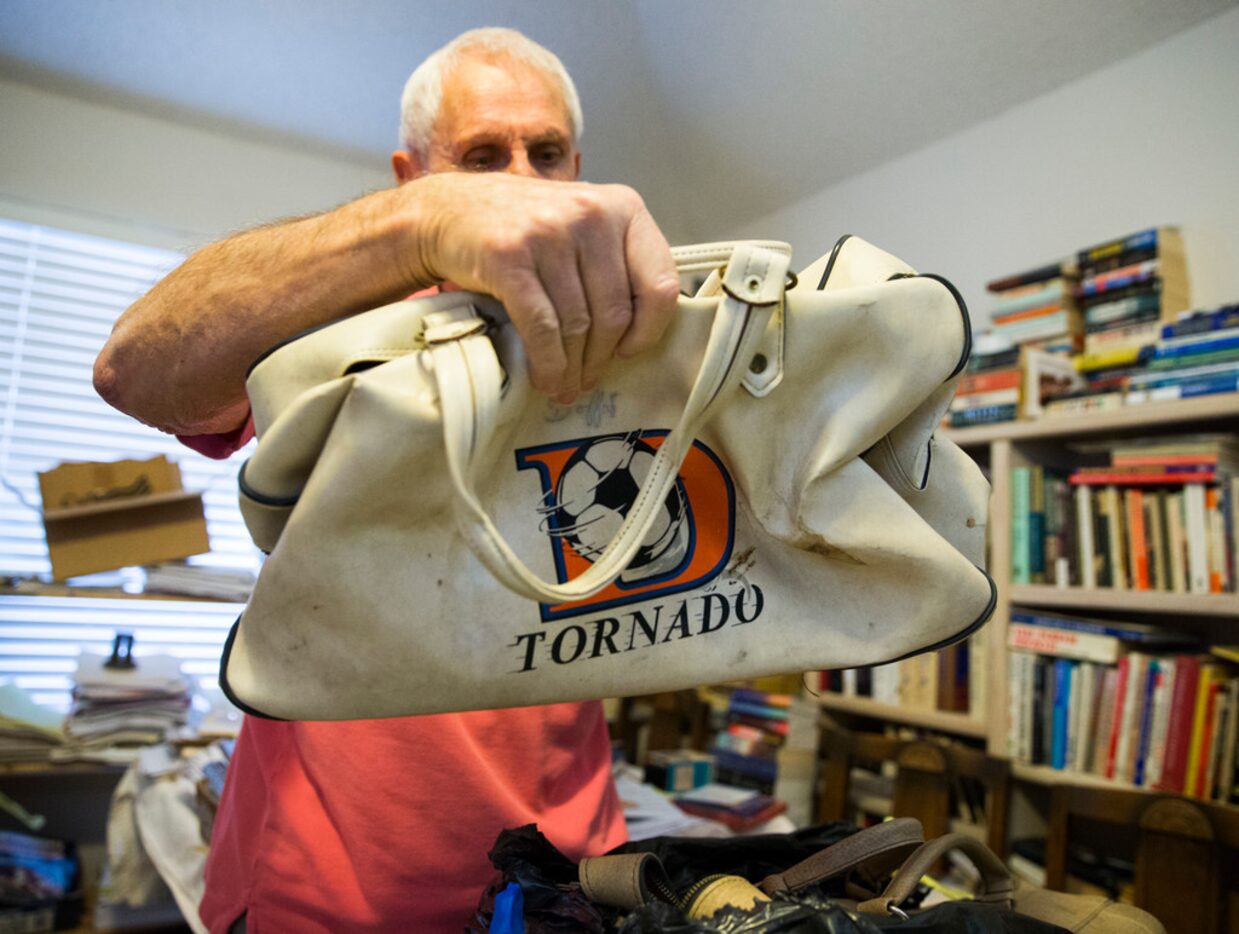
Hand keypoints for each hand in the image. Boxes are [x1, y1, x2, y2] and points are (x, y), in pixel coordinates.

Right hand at [406, 172, 679, 400]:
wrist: (450, 211)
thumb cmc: (525, 229)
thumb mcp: (583, 228)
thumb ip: (616, 265)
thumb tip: (636, 338)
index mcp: (623, 207)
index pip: (660, 283)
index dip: (648, 330)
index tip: (627, 352)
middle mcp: (591, 214)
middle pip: (614, 313)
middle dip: (600, 359)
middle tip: (586, 382)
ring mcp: (550, 231)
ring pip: (578, 325)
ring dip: (571, 368)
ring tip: (564, 387)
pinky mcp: (510, 256)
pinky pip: (542, 326)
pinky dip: (547, 362)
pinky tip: (544, 378)